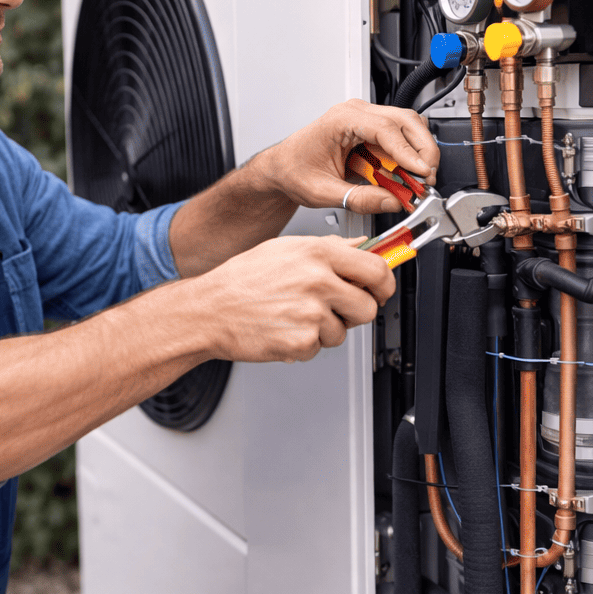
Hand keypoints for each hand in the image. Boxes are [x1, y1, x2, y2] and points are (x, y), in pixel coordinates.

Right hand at [187, 234, 394, 362]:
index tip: (380, 290)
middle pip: (369, 307)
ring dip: (326, 330)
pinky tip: (284, 328)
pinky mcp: (302, 341)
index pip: (376, 269)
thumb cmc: (242, 280)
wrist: (209, 310)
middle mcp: (318, 280)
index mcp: (318, 254)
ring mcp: (312, 312)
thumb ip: (330, 248)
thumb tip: (363, 245)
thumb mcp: (286, 249)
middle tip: (336, 309)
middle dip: (356, 312)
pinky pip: (320, 348)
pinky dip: (305, 344)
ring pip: (344, 332)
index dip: (383, 284)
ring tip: (295, 316)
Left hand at [253, 99, 437, 214]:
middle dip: (423, 150)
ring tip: (418, 180)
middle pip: (405, 120)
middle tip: (426, 178)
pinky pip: (399, 139)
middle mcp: (356, 113)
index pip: (386, 128)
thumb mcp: (323, 192)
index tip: (421, 172)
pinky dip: (408, 157)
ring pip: (408, 126)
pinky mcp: (371, 132)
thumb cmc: (294, 170)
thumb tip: (391, 202)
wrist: (282, 168)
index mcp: (341, 119)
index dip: (408, 152)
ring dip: (418, 152)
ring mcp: (365, 120)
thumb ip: (359, 199)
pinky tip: (406, 176)